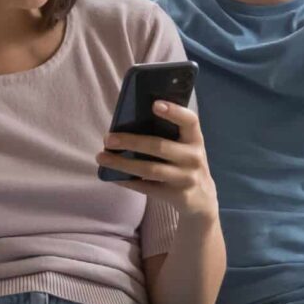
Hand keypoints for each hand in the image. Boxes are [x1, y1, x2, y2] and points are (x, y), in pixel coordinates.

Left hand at [96, 100, 218, 221]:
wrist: (202, 199)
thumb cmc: (184, 163)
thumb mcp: (185, 148)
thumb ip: (168, 135)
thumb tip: (127, 126)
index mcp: (195, 139)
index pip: (189, 121)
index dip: (174, 112)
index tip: (155, 105)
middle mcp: (193, 158)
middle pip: (159, 147)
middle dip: (131, 142)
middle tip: (108, 139)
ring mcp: (186, 178)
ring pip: (150, 170)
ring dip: (122, 164)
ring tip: (102, 158)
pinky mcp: (177, 196)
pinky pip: (147, 188)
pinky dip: (128, 182)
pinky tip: (112, 176)